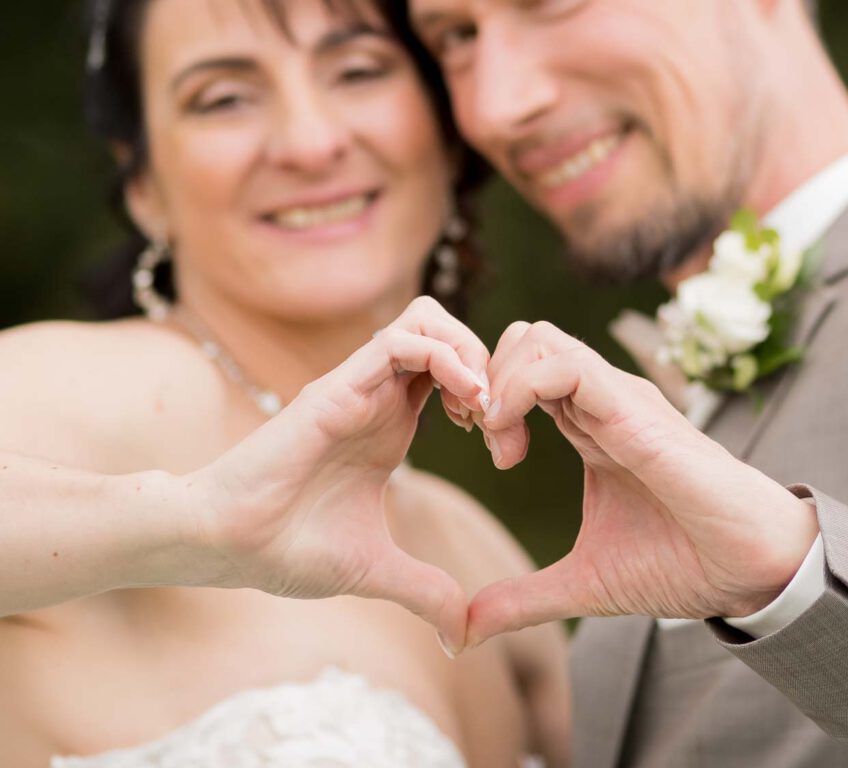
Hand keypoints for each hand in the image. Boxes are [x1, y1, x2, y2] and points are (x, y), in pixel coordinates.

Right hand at [184, 297, 489, 647]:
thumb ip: (425, 592)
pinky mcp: (337, 387)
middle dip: (490, 365)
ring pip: (427, 321)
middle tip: (501, 424)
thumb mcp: (376, 570)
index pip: (453, 372)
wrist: (226, 545)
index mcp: (391, 424)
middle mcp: (378, 396)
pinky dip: (444, 358)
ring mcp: (358, 386)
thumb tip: (462, 638)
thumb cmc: (287, 548)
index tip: (505, 448)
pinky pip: (400, 341)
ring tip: (484, 409)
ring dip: (470, 353)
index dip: (493, 396)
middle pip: (447, 332)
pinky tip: (464, 405)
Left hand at [468, 321, 818, 647]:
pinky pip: (564, 365)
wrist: (749, 572)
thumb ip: (522, 599)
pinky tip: (513, 444)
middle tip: (482, 441)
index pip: (521, 372)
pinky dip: (520, 388)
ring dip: (498, 383)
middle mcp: (602, 401)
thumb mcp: (583, 584)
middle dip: (483, 382)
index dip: (485, 400)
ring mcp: (619, 399)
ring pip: (538, 339)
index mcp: (590, 426)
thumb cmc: (682, 565)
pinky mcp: (635, 410)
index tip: (482, 451)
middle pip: (523, 340)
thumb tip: (465, 632)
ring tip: (500, 446)